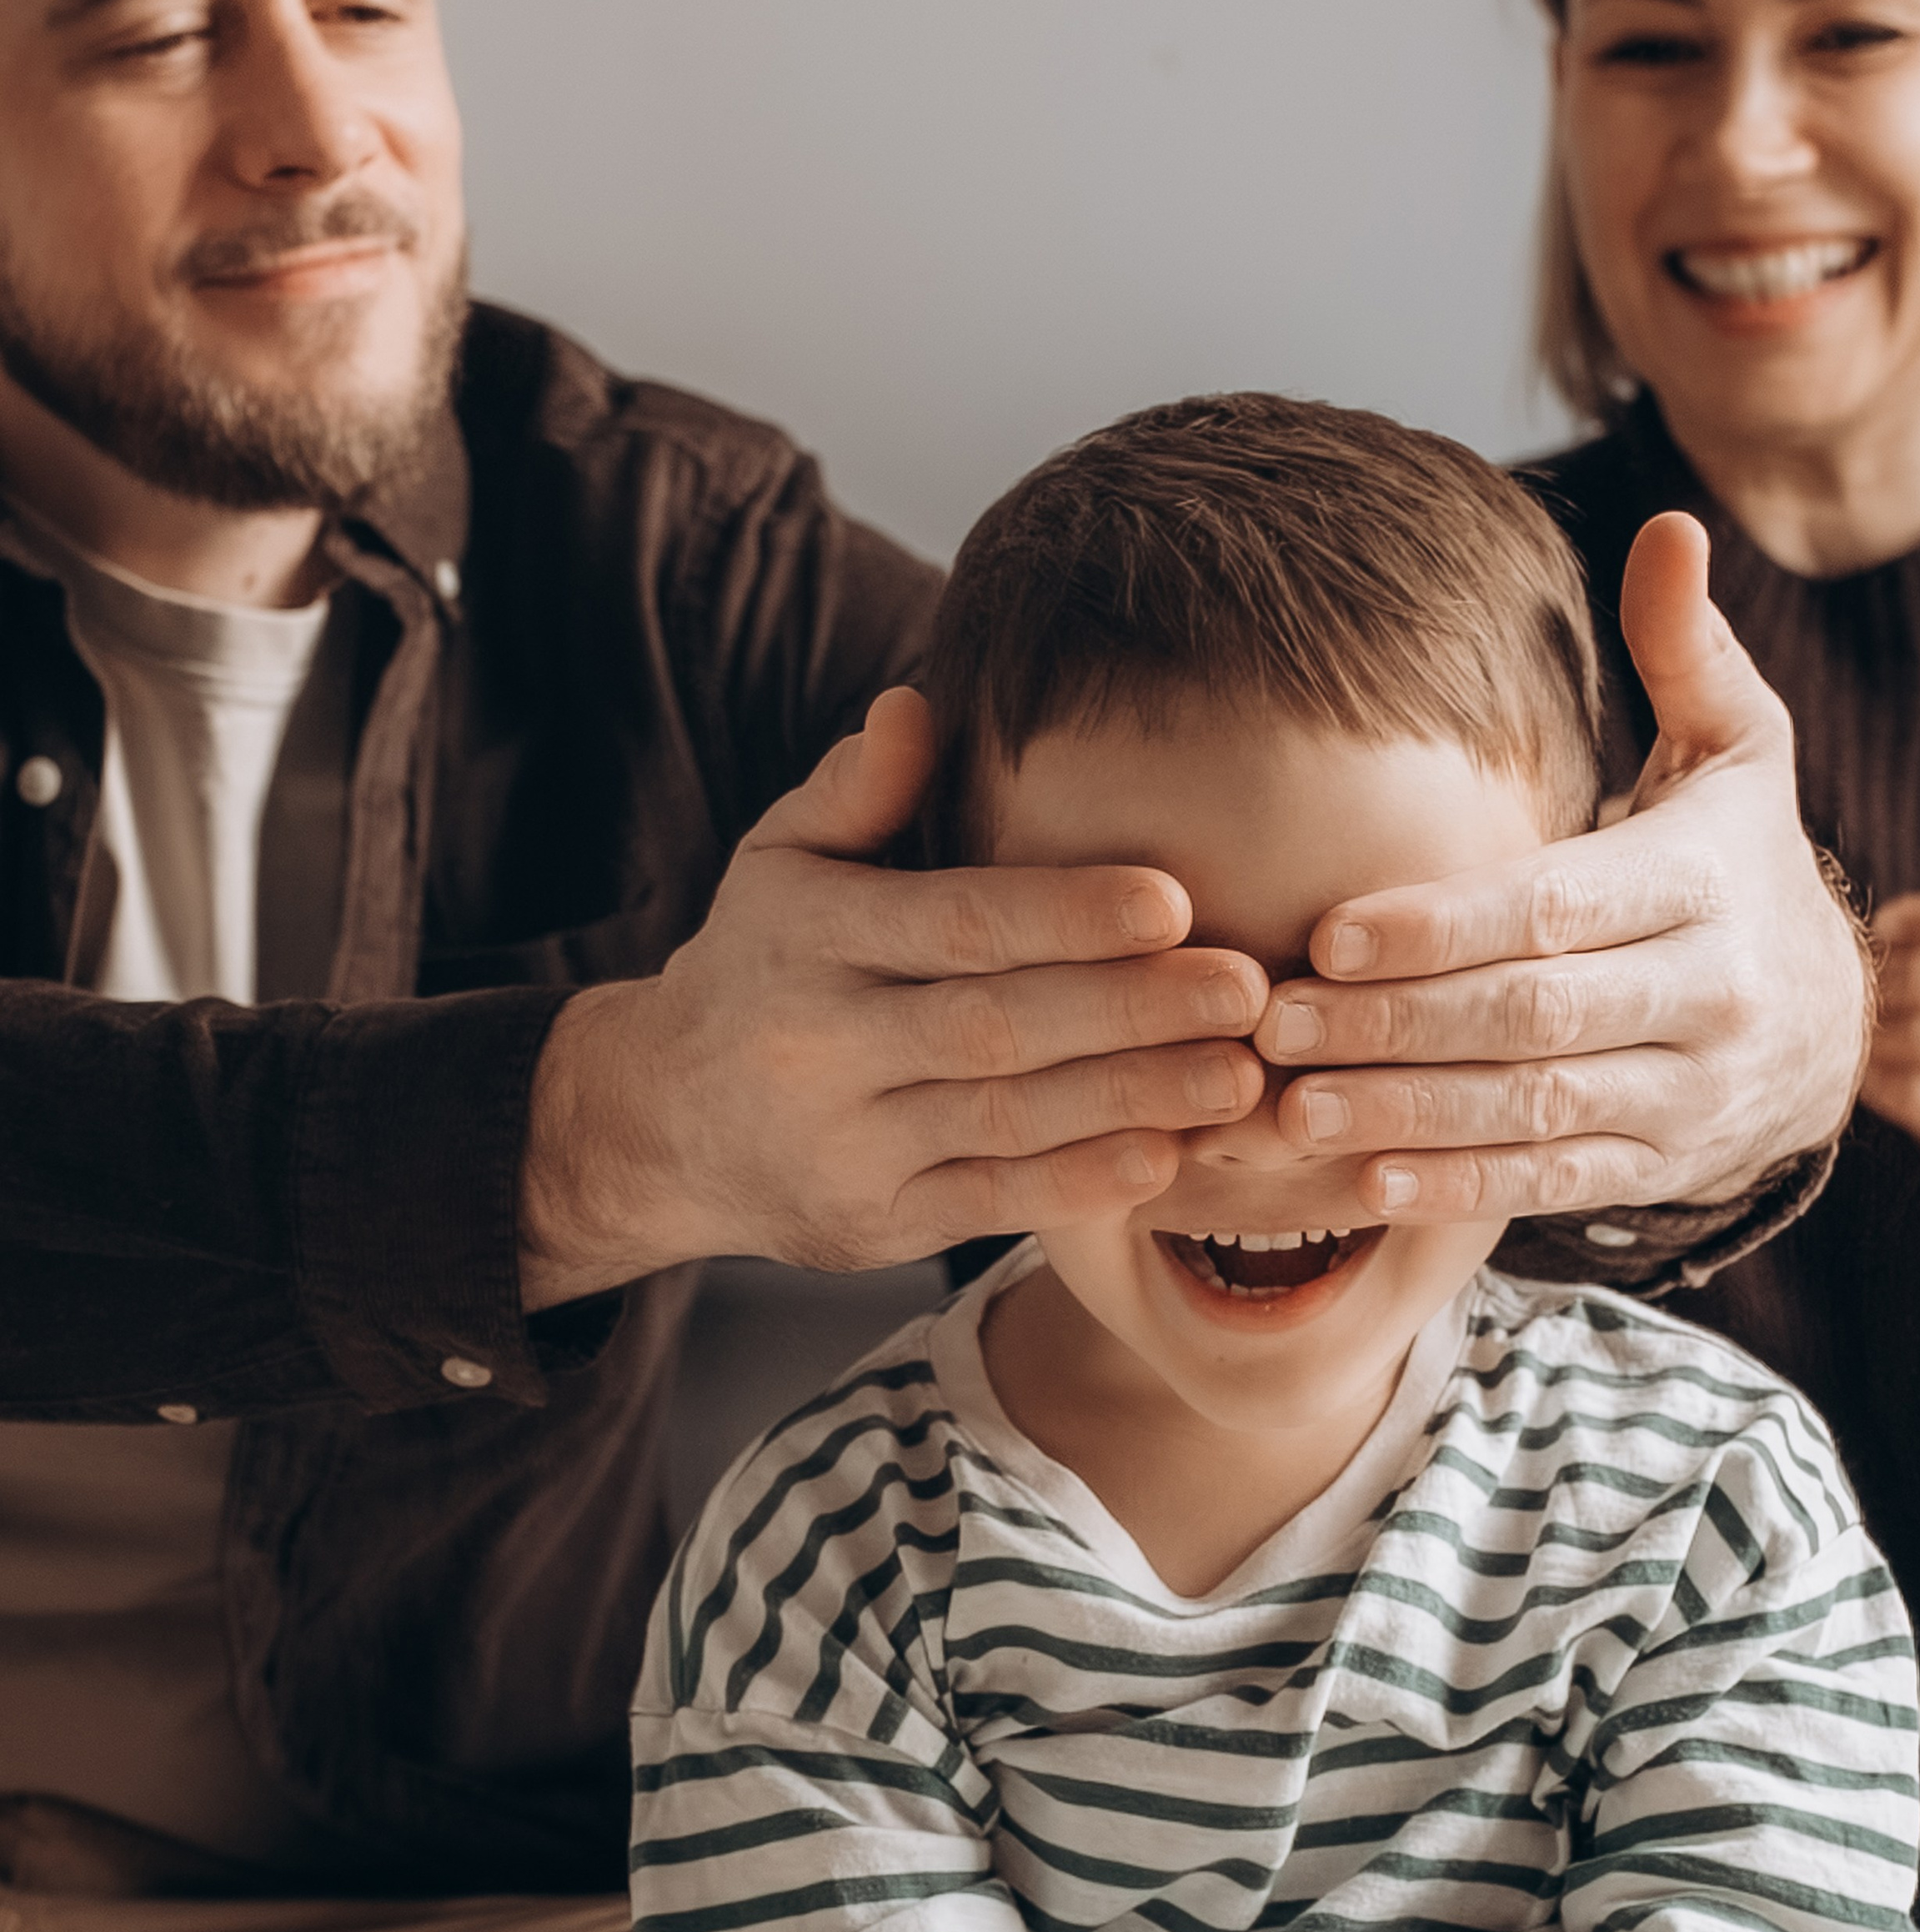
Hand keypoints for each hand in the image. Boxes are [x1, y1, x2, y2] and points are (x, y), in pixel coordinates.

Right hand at [518, 687, 1266, 1304]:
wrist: (660, 1123)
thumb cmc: (761, 968)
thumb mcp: (779, 861)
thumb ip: (854, 790)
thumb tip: (916, 709)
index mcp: (809, 936)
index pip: (954, 923)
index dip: (1067, 915)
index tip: (1173, 902)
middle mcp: (821, 1043)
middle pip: (996, 1027)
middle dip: (1131, 1011)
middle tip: (1246, 990)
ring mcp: (846, 1142)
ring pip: (1007, 1120)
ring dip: (1132, 1099)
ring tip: (1238, 1076)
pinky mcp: (872, 1222)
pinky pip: (990, 1203)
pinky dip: (1080, 1184)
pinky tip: (1165, 1157)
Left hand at [1248, 513, 1868, 1219]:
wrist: (1834, 1024)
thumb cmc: (1739, 866)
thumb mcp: (1740, 752)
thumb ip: (1689, 651)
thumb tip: (1669, 528)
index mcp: (1707, 880)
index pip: (1560, 906)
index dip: (1442, 926)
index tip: (1329, 933)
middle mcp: (1712, 995)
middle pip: (1534, 1017)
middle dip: (1394, 1026)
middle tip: (1271, 1023)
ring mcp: (1693, 1095)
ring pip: (1537, 1111)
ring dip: (1406, 1118)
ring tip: (1291, 1110)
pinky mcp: (1666, 1169)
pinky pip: (1555, 1184)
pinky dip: (1461, 1188)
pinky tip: (1365, 1183)